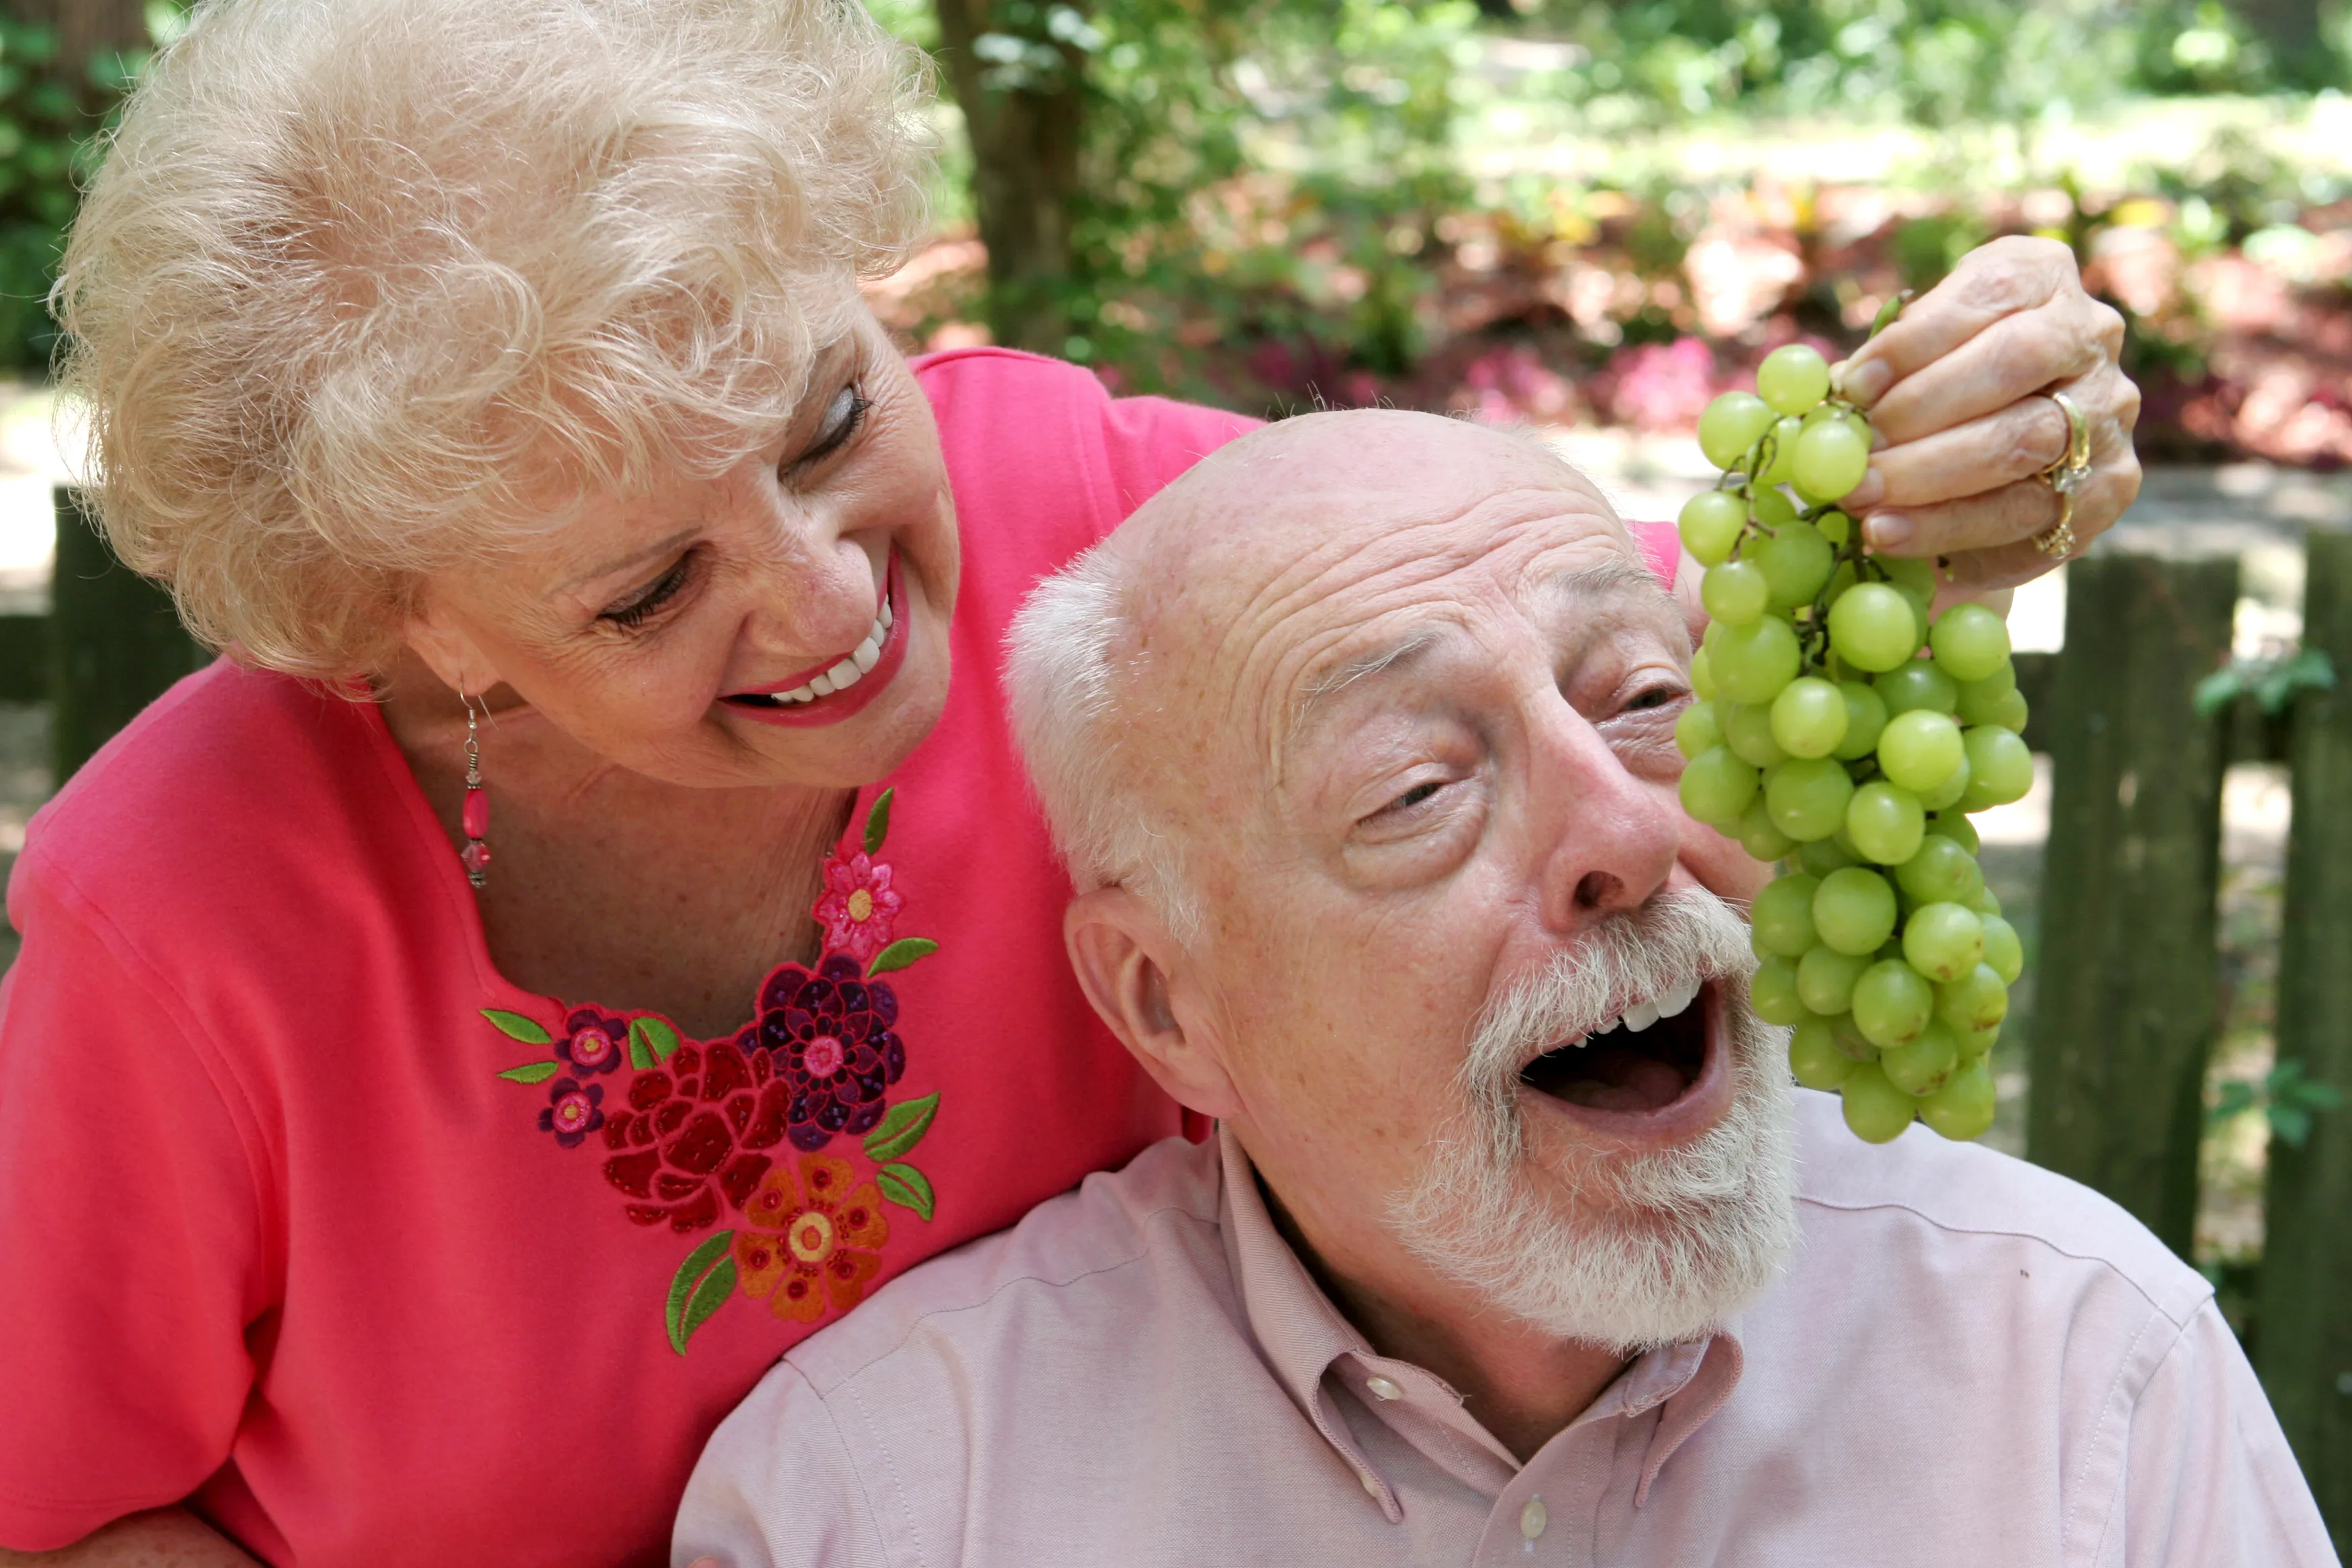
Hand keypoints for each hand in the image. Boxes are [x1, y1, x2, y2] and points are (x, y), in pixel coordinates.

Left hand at [1830, 235, 2141, 593]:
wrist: (1996, 457)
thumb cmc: (1934, 387)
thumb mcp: (1910, 357)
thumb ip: (1879, 372)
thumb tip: (1828, 399)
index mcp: (2040, 277)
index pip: (1989, 291)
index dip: (1916, 340)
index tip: (1854, 386)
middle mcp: (2091, 333)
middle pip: (2016, 361)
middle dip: (1922, 413)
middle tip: (1854, 460)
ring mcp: (2111, 408)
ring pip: (2027, 441)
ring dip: (1933, 481)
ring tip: (1864, 509)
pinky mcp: (2113, 482)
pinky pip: (2035, 513)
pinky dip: (1957, 531)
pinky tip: (1898, 540)